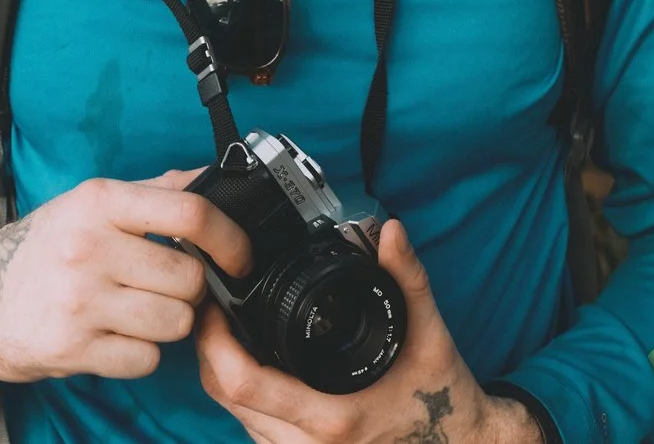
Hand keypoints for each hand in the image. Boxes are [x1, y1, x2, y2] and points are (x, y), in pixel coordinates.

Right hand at [0, 170, 253, 385]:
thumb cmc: (45, 249)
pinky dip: (139, 354)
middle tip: (164, 287)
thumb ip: (155, 191)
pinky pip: (145, 359)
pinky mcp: (71, 348)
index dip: (230, 238)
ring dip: (167, 324)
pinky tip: (114, 336)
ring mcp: (78, 300)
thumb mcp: (91, 204)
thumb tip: (217, 177)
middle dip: (188, 290)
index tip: (240, 257)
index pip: (189, 213)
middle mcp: (87, 247)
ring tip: (136, 311)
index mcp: (98, 201)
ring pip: (174, 323)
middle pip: (189, 278)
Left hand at [196, 220, 540, 443]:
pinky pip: (253, 428)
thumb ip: (407, 279)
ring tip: (228, 327)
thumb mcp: (430, 333)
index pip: (242, 382)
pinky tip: (255, 362)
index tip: (213, 303)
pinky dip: (243, 395)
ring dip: (222, 372)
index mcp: (332, 417)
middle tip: (212, 305)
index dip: (214, 340)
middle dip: (209, 348)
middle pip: (224, 397)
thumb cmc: (444, 397)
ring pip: (233, 416)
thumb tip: (390, 230)